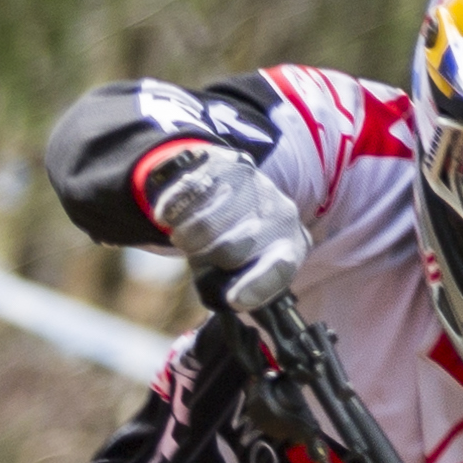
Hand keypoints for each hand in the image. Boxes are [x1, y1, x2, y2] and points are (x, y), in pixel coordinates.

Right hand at [148, 146, 309, 311]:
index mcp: (291, 247)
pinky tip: (171, 215)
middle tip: (196, 254)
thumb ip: (240, 287)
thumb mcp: (244, 270)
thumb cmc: (236, 242)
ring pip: (206, 223)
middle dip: (205, 257)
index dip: (255, 287)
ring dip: (185, 236)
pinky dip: (172, 209)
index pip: (280, 269)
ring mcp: (257, 186)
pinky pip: (190, 193)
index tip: (234, 298)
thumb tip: (233, 297)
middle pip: (232, 249)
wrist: (229, 187)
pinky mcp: (228, 164)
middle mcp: (281, 214)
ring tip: (185, 236)